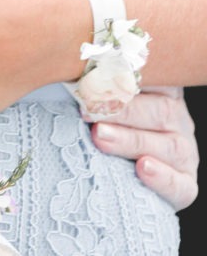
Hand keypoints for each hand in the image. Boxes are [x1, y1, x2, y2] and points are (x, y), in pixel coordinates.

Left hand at [89, 87, 197, 210]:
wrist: (131, 171)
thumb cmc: (113, 124)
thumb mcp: (111, 101)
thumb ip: (101, 88)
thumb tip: (70, 74)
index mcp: (164, 90)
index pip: (152, 80)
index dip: (123, 78)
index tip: (92, 77)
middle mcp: (178, 118)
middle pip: (158, 111)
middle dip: (122, 112)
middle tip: (90, 112)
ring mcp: (185, 152)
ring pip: (168, 146)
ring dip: (131, 141)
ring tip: (100, 137)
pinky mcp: (186, 184)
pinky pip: (179, 183)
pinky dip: (162, 177)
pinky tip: (143, 168)